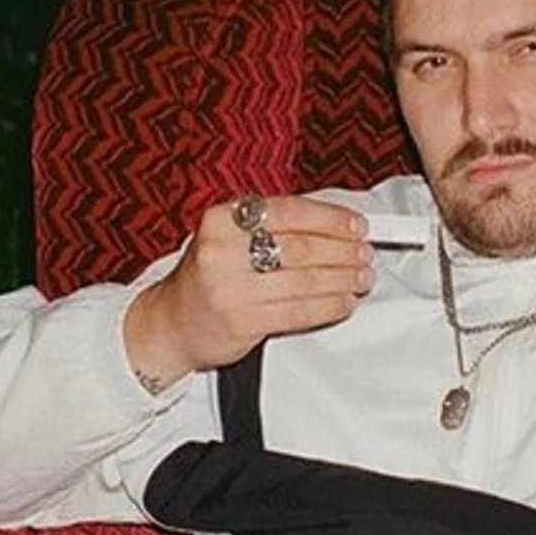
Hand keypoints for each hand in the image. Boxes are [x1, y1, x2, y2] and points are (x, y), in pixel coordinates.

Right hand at [125, 194, 371, 387]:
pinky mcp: (242, 321)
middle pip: (301, 246)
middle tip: (364, 253)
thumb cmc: (210, 275)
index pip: (288, 211)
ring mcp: (230, 288)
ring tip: (361, 277)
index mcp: (221, 220)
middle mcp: (222, 251)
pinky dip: (329, 306)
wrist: (171, 323)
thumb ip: (275, 227)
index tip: (356, 224)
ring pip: (304, 280)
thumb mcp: (229, 238)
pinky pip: (299, 311)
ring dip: (342, 279)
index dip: (330, 218)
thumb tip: (336, 224)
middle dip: (343, 250)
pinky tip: (343, 301)